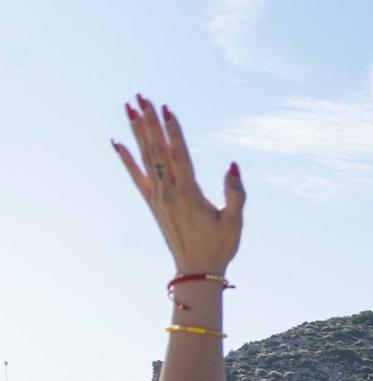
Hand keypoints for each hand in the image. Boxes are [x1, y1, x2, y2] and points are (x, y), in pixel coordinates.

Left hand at [112, 96, 243, 275]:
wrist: (197, 271)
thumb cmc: (220, 246)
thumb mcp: (235, 222)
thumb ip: (235, 193)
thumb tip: (231, 166)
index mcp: (189, 195)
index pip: (178, 155)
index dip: (172, 131)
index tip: (165, 108)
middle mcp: (169, 192)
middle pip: (157, 150)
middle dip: (149, 122)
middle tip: (142, 97)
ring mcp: (158, 197)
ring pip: (145, 158)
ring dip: (137, 132)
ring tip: (130, 108)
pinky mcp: (152, 204)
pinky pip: (136, 177)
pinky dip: (125, 159)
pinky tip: (116, 142)